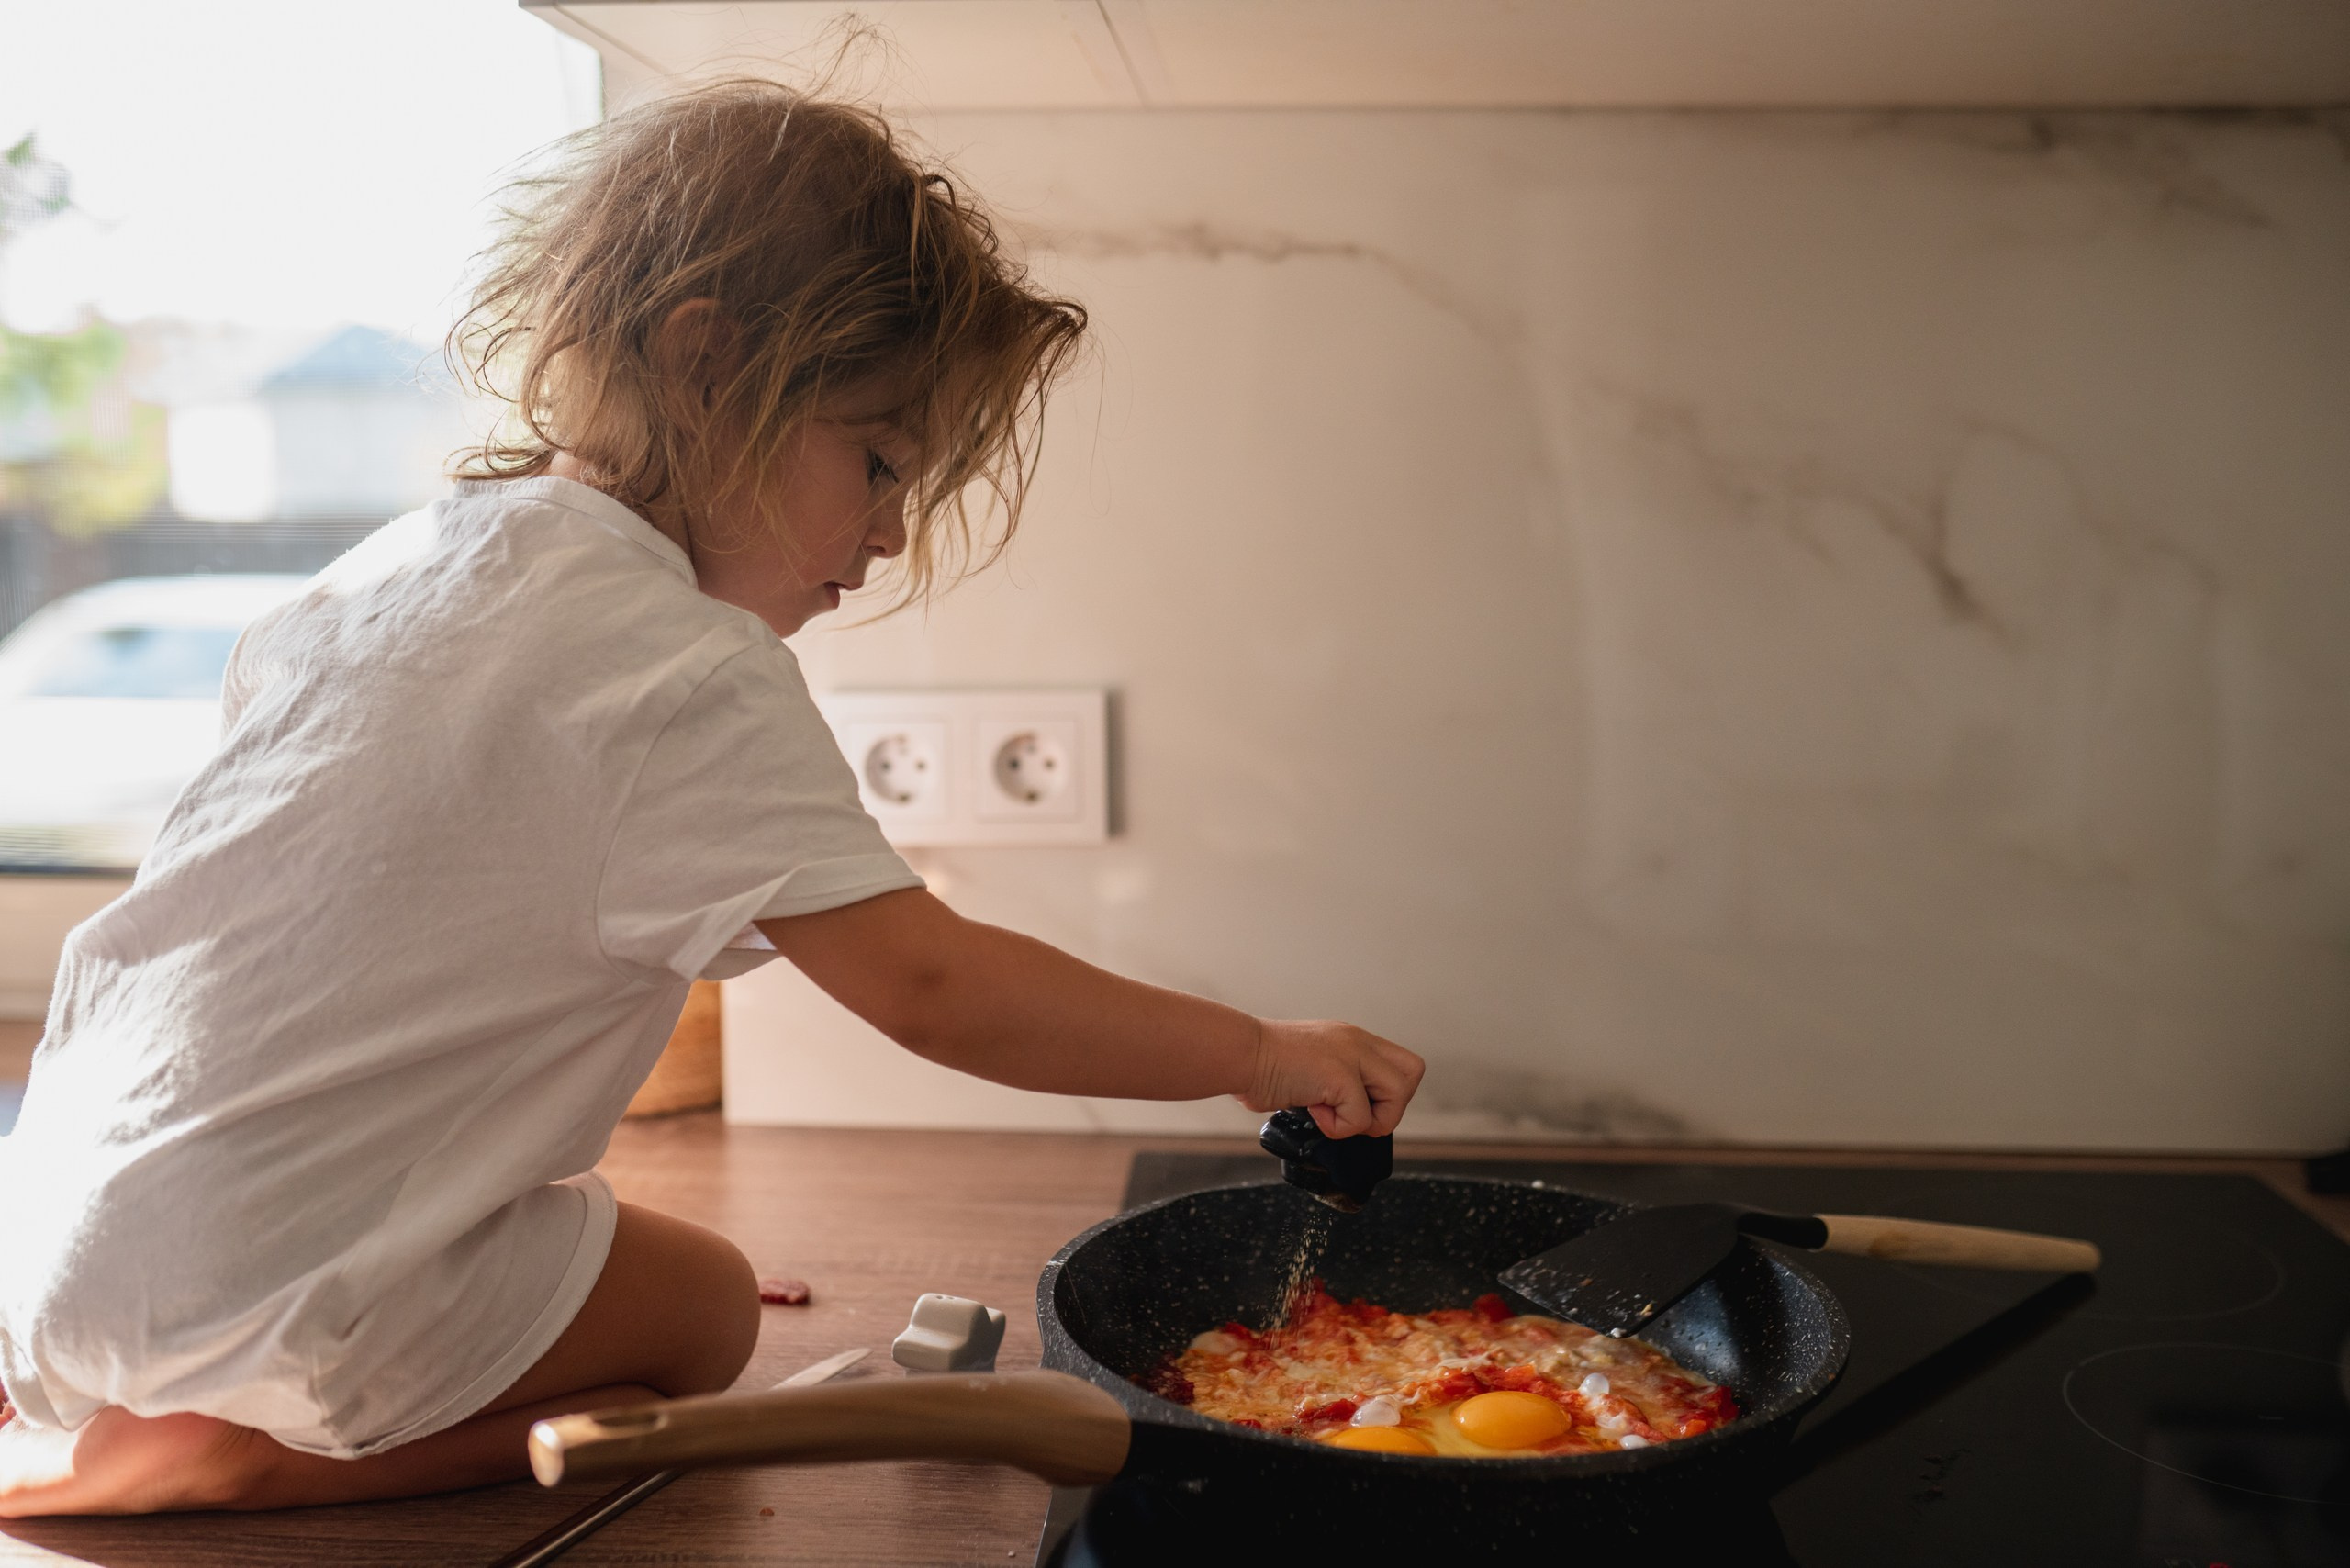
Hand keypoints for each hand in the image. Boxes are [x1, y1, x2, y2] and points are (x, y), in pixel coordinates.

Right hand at [1240, 1019, 1424, 1139]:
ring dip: (1368, 1119)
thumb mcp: (1310, 1065)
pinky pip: (1360, 1119)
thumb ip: (1335, 1082)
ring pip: (1398, 1096)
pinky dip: (1337, 1128)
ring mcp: (1351, 1055)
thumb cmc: (1259, 1065)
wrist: (1237, 1054)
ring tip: (1332, 1114)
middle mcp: (1357, 1041)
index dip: (1388, 1093)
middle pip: (1413, 1074)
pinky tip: (1311, 1110)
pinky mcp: (1340, 1075)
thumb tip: (1350, 1118)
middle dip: (1390, 1107)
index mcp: (1351, 1039)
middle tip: (1354, 1115)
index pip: (1401, 1063)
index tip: (1355, 1104)